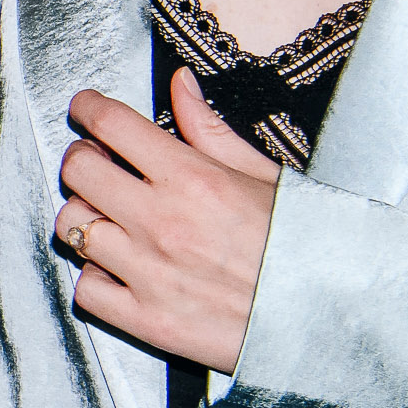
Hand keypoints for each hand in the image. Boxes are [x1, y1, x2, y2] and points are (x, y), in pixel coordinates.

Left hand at [58, 73, 280, 371]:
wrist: (334, 316)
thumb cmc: (307, 245)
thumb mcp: (266, 175)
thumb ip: (211, 130)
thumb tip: (181, 85)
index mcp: (194, 179)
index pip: (112, 125)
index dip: (89, 108)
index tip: (86, 108)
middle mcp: (163, 223)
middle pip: (78, 171)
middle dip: (83, 159)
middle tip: (98, 162)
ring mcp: (150, 274)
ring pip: (73, 228)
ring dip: (85, 217)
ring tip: (111, 217)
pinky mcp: (147, 321)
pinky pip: (86, 289)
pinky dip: (94, 276)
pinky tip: (119, 267)